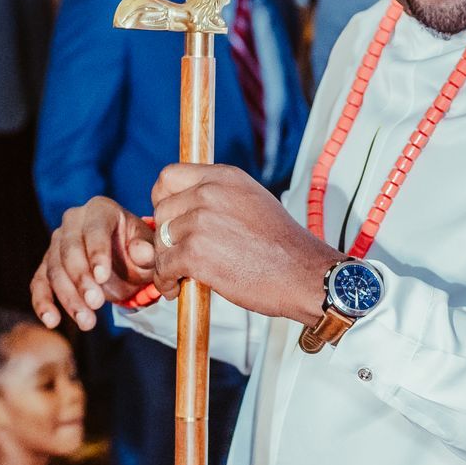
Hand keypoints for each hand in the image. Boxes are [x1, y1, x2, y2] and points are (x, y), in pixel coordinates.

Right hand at [32, 197, 159, 330]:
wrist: (127, 264)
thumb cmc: (139, 253)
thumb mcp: (151, 253)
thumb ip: (148, 252)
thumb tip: (139, 251)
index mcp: (101, 210)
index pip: (95, 229)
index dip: (97, 253)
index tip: (102, 278)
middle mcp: (73, 221)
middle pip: (69, 250)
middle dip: (81, 279)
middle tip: (95, 304)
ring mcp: (57, 242)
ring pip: (54, 269)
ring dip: (68, 298)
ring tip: (86, 321)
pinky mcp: (47, 265)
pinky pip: (40, 283)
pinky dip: (43, 302)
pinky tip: (52, 321)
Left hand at [150, 162, 328, 321]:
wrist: (305, 275)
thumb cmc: (285, 247)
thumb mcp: (254, 202)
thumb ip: (221, 197)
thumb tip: (190, 206)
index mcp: (225, 177)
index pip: (169, 176)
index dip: (163, 198)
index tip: (170, 217)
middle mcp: (211, 193)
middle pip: (161, 210)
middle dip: (165, 236)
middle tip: (178, 254)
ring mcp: (201, 222)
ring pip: (160, 241)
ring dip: (166, 261)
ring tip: (178, 275)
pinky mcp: (196, 253)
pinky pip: (164, 266)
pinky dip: (166, 281)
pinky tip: (177, 288)